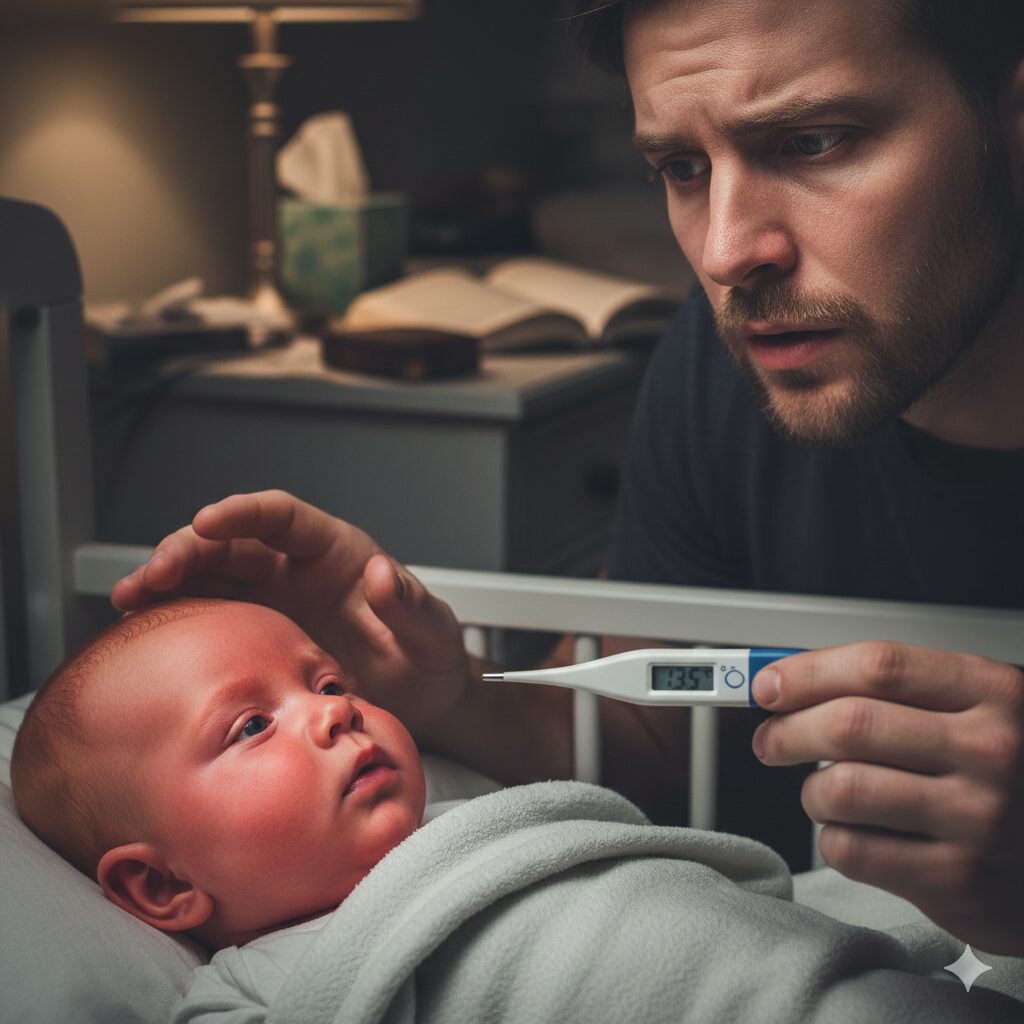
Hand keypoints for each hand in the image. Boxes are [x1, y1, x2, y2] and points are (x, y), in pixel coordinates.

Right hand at [111, 490, 470, 730]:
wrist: (420, 700)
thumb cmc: (428, 656)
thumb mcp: (432, 632)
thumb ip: (411, 605)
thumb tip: (383, 573)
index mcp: (335, 552)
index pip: (282, 517)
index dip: (243, 513)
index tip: (208, 520)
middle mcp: (296, 569)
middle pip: (232, 544)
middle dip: (188, 550)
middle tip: (153, 573)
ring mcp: (273, 601)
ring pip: (210, 577)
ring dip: (168, 582)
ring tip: (129, 598)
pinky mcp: (257, 635)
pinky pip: (209, 616)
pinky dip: (176, 618)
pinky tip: (146, 630)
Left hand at [751, 641, 1023, 954]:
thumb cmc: (1012, 772)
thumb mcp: (979, 707)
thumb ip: (898, 688)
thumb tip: (786, 679)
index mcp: (994, 691)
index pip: (877, 666)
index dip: (806, 672)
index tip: (767, 685)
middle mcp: (991, 751)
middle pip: (849, 725)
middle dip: (787, 731)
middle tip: (770, 741)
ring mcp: (978, 818)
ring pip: (841, 790)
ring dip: (811, 791)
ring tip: (821, 792)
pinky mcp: (958, 881)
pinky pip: (852, 850)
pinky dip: (832, 838)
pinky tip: (852, 832)